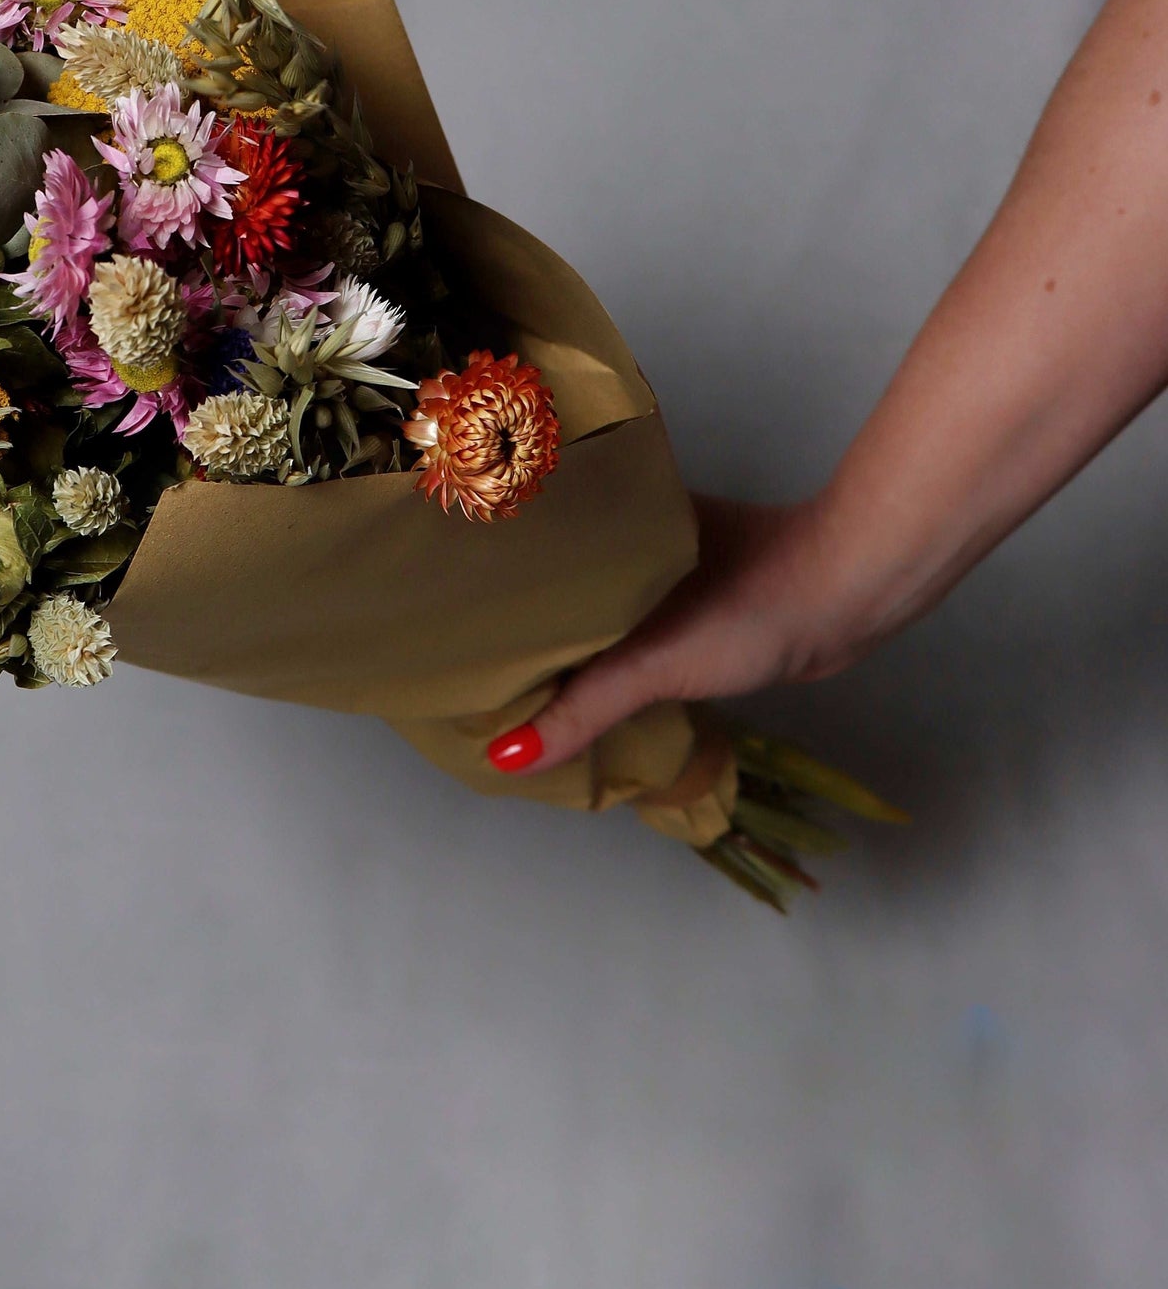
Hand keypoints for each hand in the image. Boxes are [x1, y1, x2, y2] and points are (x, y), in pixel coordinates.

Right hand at [488, 496, 867, 774]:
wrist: (847, 592)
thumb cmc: (751, 603)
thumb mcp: (654, 663)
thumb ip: (583, 708)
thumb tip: (508, 758)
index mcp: (597, 531)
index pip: (520, 561)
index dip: (481, 596)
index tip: (441, 630)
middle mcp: (619, 540)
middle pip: (548, 586)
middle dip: (513, 621)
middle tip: (463, 661)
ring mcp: (655, 564)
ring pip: (588, 602)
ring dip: (562, 635)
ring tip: (512, 673)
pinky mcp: (689, 590)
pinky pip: (624, 616)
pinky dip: (603, 642)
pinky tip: (587, 668)